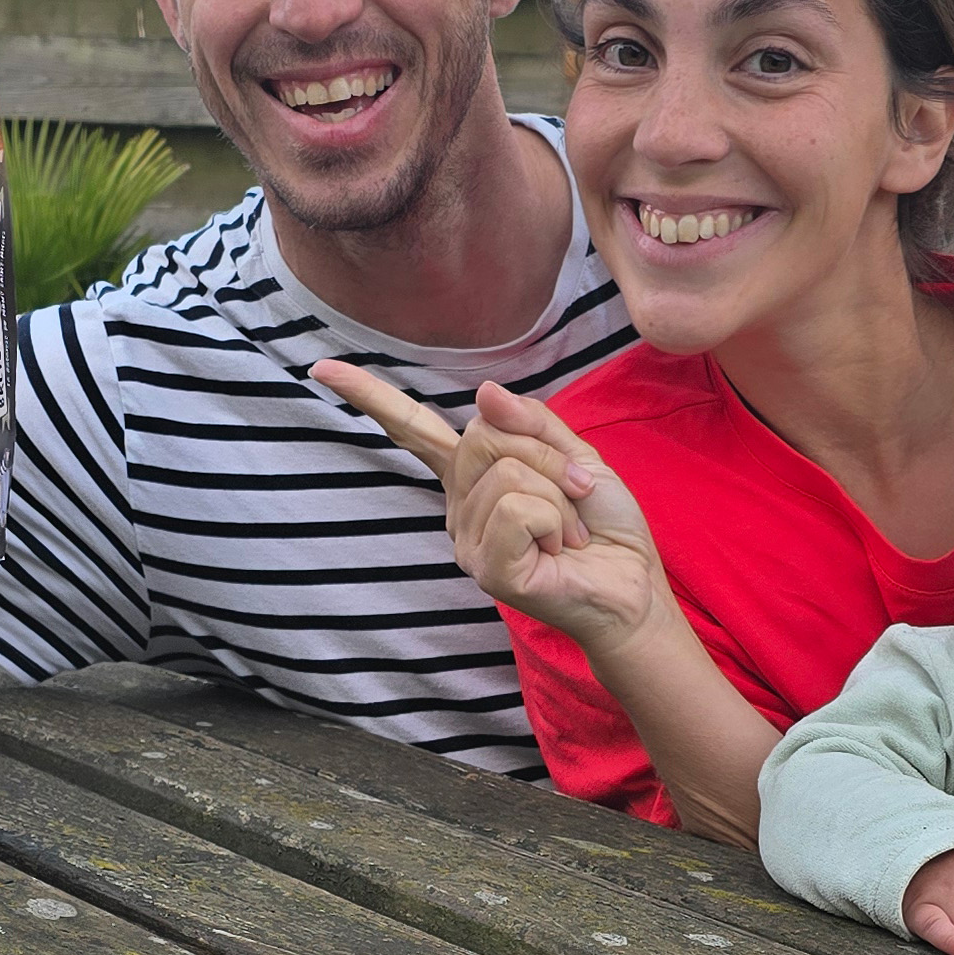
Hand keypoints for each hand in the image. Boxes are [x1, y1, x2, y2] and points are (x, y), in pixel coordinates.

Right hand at [311, 363, 668, 654]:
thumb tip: (483, 391)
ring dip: (558, 496)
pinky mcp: (487, 569)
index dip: (369, 396)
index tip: (321, 368)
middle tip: (574, 495)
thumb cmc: (602, 524)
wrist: (632, 586)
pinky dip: (556, 520)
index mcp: (471, 475)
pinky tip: (561, 550)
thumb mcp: (573, 454)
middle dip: (545, 455)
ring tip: (569, 532)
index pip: (412, 430)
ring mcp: (466, 541)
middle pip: (483, 434)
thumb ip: (530, 422)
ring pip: (508, 472)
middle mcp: (457, 507)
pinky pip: (517, 509)